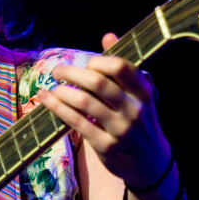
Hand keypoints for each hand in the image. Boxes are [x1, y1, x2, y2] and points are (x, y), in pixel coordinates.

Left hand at [38, 33, 170, 189]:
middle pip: (97, 83)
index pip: (120, 67)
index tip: (86, 64)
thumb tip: (108, 36)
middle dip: (72, 73)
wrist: (150, 164)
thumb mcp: (139, 94)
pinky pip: (77, 122)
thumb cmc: (140, 121)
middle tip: (58, 71)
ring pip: (84, 103)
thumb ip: (123, 67)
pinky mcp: (106, 146)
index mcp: (143, 92)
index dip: (98, 61)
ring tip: (52, 88)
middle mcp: (134, 109)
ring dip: (62, 91)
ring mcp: (120, 129)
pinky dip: (58, 108)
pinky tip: (47, 100)